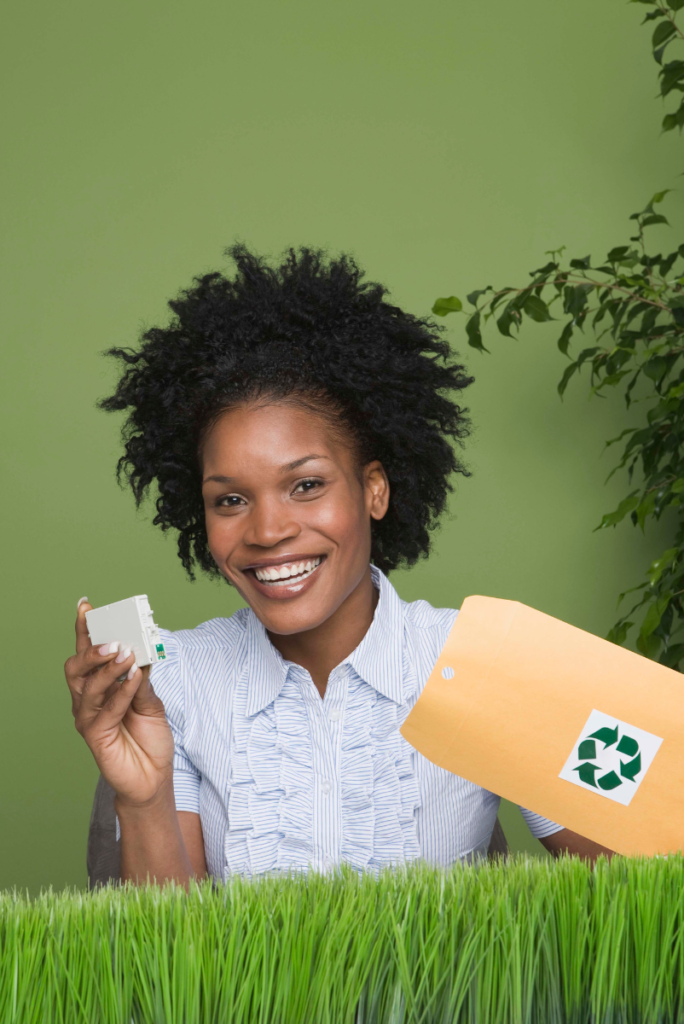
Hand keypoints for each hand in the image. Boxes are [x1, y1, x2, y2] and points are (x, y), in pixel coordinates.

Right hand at [64, 597, 174, 807]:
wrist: (153, 776)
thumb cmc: (149, 737)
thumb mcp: (151, 701)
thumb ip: (142, 678)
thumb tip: (140, 651)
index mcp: (100, 685)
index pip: (87, 653)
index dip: (84, 629)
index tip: (85, 605)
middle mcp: (88, 699)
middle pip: (77, 667)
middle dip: (91, 649)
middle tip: (113, 639)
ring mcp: (88, 716)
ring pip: (88, 685)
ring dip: (108, 668)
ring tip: (126, 653)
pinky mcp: (95, 734)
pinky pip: (106, 708)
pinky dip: (121, 690)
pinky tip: (135, 678)